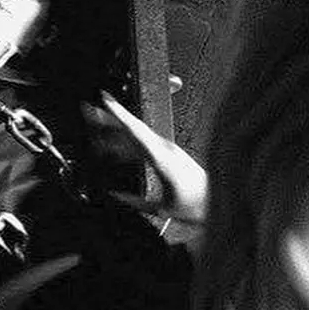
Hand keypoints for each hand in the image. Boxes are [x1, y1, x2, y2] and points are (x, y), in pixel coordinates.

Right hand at [85, 91, 207, 225]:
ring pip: (136, 135)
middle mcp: (164, 149)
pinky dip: (125, 144)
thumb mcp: (161, 208)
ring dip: (115, 131)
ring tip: (95, 130)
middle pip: (132, 128)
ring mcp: (167, 150)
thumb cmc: (196, 204)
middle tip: (90, 109)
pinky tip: (114, 151)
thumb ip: (135, 201)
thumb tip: (113, 196)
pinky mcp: (168, 155)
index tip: (105, 101)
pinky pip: (142, 145)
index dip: (119, 115)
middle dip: (110, 117)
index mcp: (161, 157)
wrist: (218, 202)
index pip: (135, 130)